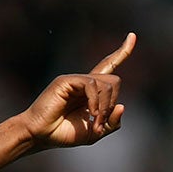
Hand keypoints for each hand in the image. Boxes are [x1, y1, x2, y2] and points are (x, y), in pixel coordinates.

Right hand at [0, 33, 134, 167]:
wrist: (40, 135)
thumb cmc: (63, 134)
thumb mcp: (94, 133)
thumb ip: (111, 123)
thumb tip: (122, 105)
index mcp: (91, 91)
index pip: (109, 66)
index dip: (122, 52)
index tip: (133, 36)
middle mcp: (84, 82)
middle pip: (114, 81)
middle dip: (112, 104)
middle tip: (100, 123)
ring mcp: (75, 80)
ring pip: (106, 84)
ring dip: (104, 107)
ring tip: (94, 123)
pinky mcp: (67, 80)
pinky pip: (91, 85)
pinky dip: (95, 102)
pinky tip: (90, 114)